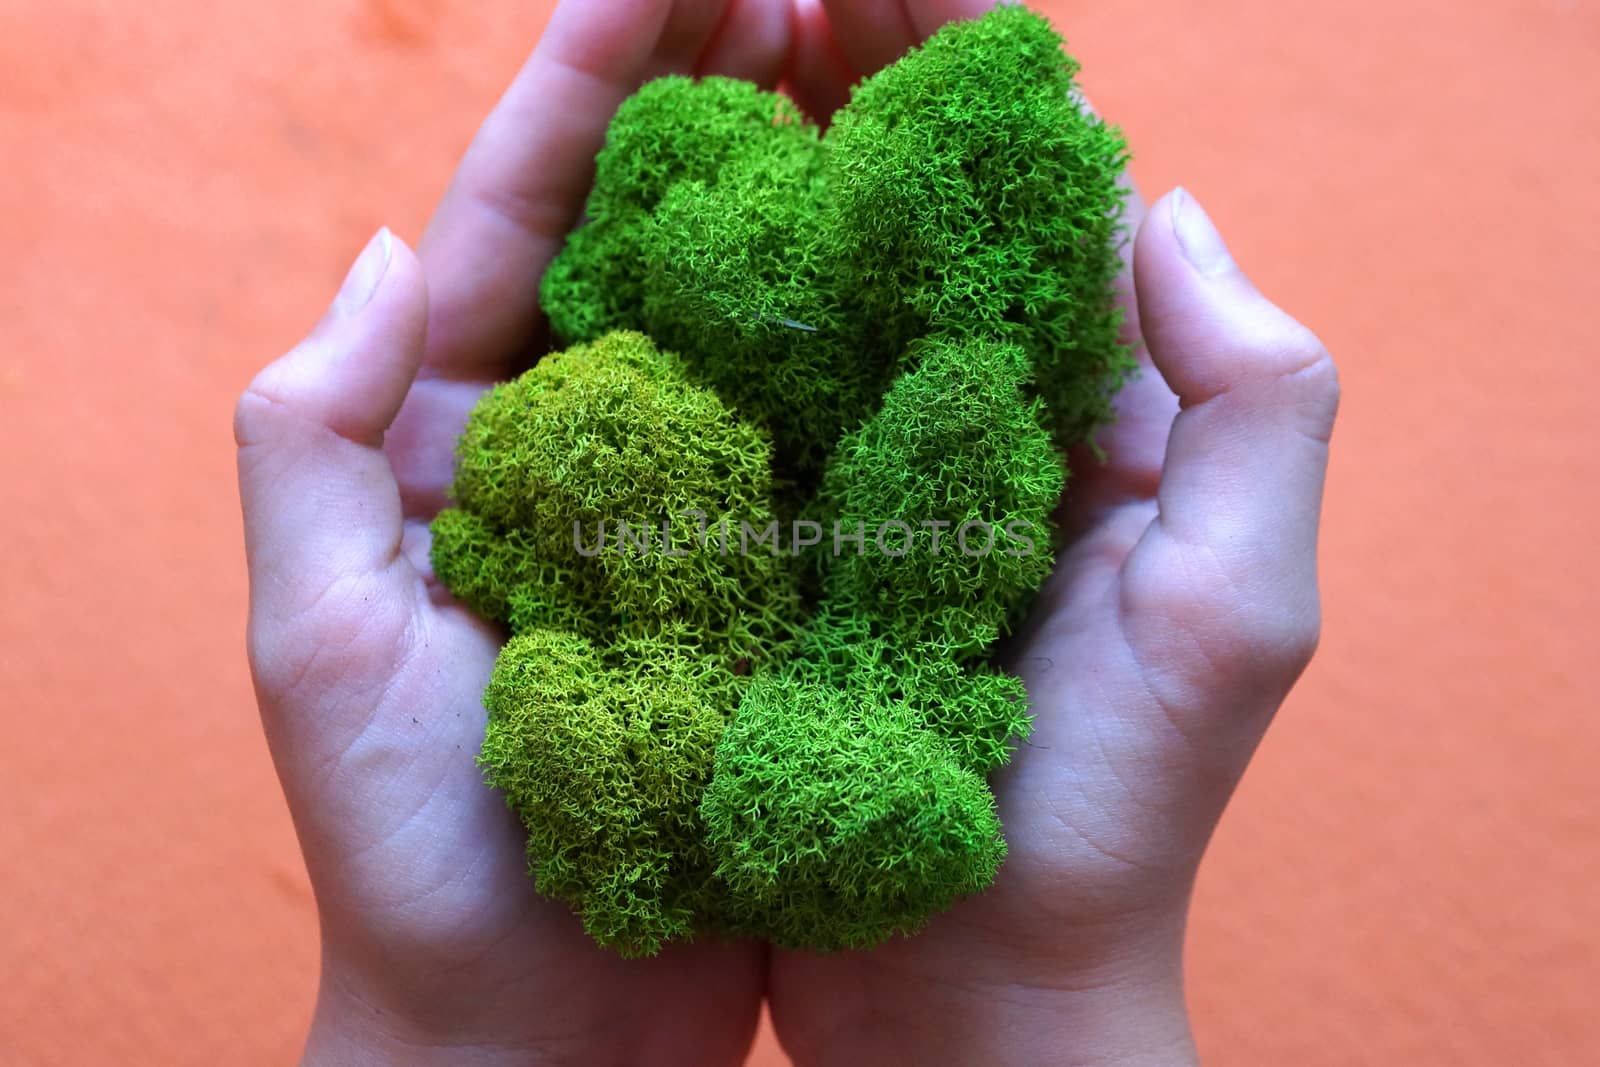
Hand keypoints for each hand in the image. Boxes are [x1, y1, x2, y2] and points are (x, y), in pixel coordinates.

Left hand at [234, 3, 790, 1063]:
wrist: (544, 1027)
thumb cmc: (417, 854)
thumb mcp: (321, 642)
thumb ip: (313, 439)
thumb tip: (384, 248)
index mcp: (462, 436)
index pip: (519, 213)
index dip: (591, 80)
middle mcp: (579, 448)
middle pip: (638, 230)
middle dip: (703, 93)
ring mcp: (683, 504)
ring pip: (739, 309)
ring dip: (790, 182)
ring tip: (858, 61)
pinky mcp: (767, 576)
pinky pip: (813, 427)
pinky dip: (853, 332)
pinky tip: (915, 250)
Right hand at [763, 6, 1339, 1064]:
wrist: (974, 997)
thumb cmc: (1114, 818)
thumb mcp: (1234, 608)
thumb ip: (1249, 397)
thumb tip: (1160, 203)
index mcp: (1084, 412)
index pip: (1030, 193)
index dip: (963, 67)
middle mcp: (971, 426)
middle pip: (908, 212)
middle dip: (849, 78)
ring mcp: (862, 482)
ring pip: (810, 284)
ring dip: (764, 160)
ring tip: (699, 40)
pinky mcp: (772, 550)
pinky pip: (732, 398)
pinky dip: (696, 305)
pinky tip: (640, 221)